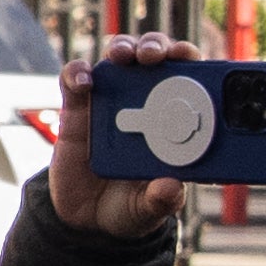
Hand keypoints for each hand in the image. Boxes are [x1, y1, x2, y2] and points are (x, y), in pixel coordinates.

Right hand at [44, 34, 193, 237]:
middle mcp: (145, 102)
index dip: (191, 61)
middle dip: (158, 46)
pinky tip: (85, 82)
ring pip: (119, 58)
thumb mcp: (149, 209)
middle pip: (155, 57)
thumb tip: (170, 186)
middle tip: (155, 57)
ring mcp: (110, 102)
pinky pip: (74, 78)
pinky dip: (77, 72)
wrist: (85, 218)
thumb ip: (161, 200)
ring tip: (124, 57)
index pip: (189, 78)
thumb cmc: (129, 206)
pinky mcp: (77, 108)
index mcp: (174, 121)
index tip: (191, 58)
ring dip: (123, 48)